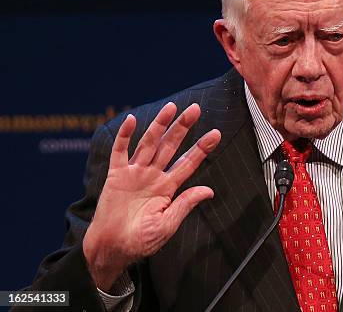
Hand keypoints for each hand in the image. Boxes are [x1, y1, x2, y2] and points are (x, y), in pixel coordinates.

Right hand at [83, 102, 220, 290]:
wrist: (112, 248)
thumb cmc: (140, 241)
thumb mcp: (167, 224)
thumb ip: (185, 204)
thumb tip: (209, 191)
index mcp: (168, 187)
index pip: (188, 163)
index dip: (201, 148)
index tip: (216, 133)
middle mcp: (153, 175)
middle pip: (170, 146)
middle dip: (183, 127)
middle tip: (196, 108)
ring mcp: (135, 173)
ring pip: (149, 143)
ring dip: (159, 125)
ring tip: (171, 107)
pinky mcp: (116, 175)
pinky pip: (120, 151)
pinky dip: (124, 135)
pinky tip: (132, 120)